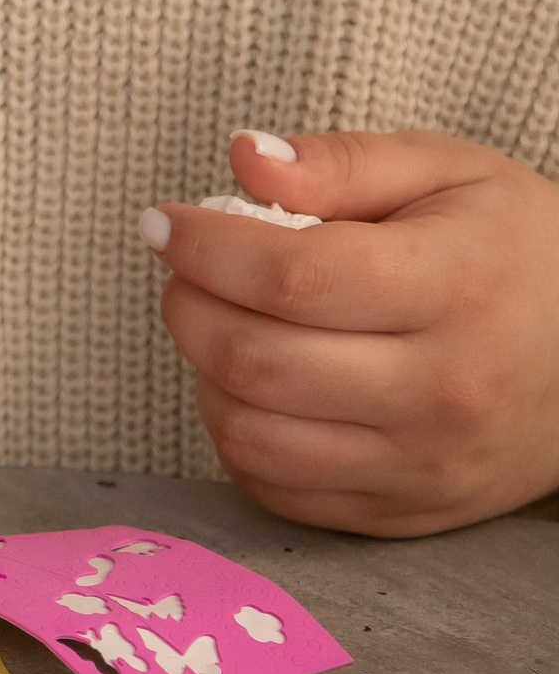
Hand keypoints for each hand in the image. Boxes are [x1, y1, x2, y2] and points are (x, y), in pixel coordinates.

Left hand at [147, 128, 558, 535]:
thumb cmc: (510, 250)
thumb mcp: (448, 173)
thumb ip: (341, 163)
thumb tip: (243, 159)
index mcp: (456, 288)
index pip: (294, 278)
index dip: (204, 247)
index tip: (164, 222)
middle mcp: (443, 390)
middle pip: (255, 363)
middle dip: (189, 305)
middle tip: (189, 271)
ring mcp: (422, 465)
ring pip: (250, 434)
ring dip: (204, 373)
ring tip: (225, 323)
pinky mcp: (401, 514)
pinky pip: (272, 486)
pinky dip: (237, 431)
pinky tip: (258, 384)